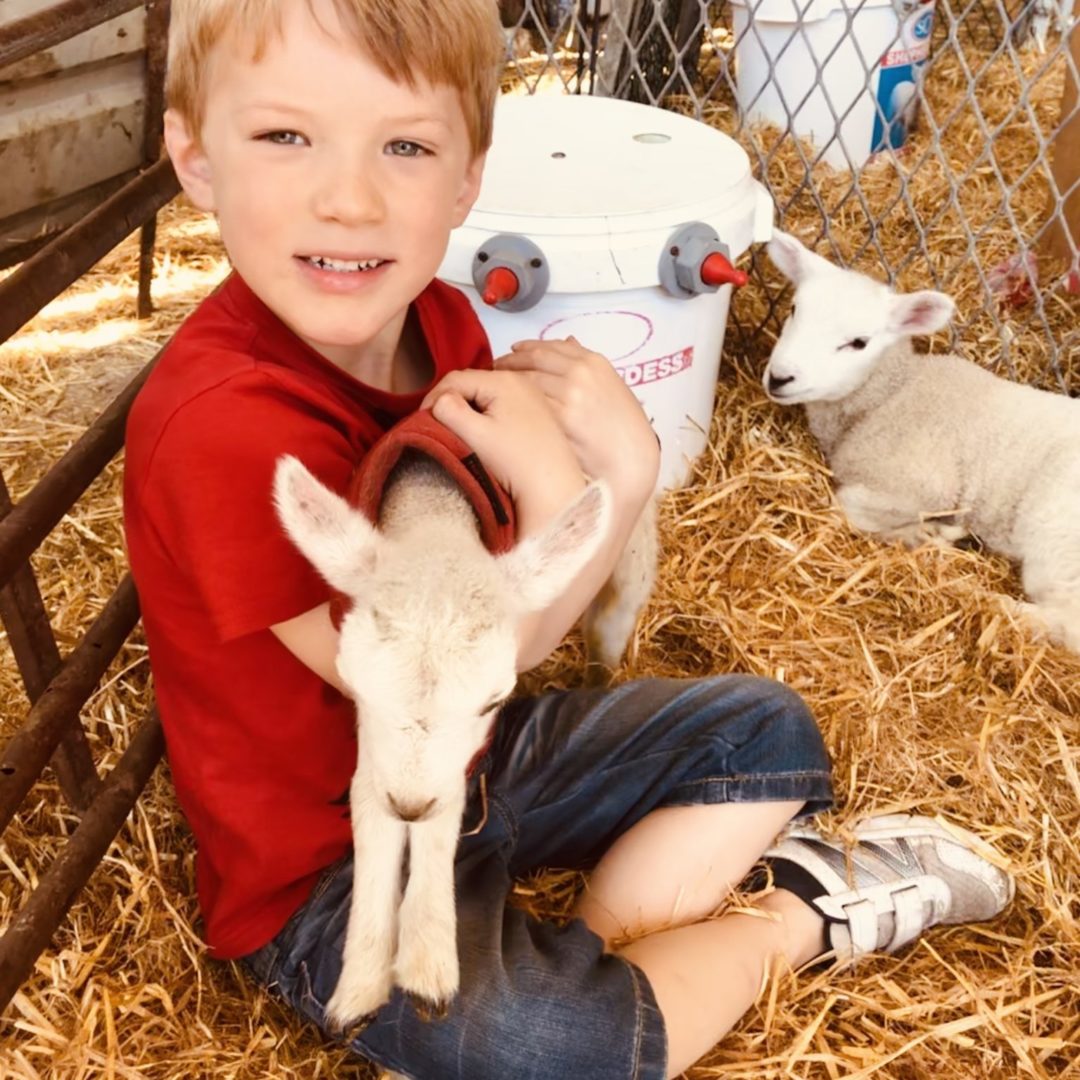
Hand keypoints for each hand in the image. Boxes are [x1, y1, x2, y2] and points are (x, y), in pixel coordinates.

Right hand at [420, 368, 582, 515]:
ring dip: (469, 407)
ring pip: (487, 393)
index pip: (455, 378)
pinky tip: (485, 432)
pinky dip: (487, 412)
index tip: (422, 420)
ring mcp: (532, 395)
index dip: (432, 397)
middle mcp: (521, 381)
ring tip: (458, 430)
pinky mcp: (538, 412)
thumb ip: (449, 410)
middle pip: (472, 383)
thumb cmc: (515, 463)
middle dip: (451, 401)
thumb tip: (439, 400)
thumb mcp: (475, 434)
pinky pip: (503, 403)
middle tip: (437, 425)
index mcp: (504, 380)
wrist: (554, 488)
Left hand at [495, 337, 658, 502]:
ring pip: (526, 381)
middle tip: (494, 368)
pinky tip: (503, 408)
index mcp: (594, 362)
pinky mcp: (560, 418)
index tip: (513, 351)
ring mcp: (570, 394)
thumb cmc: (624, 429)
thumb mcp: (612, 386)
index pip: (551, 346)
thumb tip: (568, 342)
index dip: (526, 348)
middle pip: (533, 360)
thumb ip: (587, 365)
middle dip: (510, 362)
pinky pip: (527, 405)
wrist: (631, 458)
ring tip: (494, 387)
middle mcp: (581, 372)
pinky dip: (511, 403)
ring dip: (506, 382)